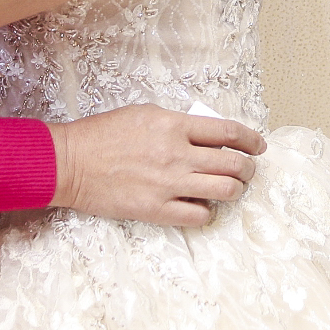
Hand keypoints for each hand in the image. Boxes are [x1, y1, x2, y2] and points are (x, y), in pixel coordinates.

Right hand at [47, 105, 265, 227]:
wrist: (70, 163)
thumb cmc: (103, 135)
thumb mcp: (145, 113)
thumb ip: (179, 123)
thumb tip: (207, 135)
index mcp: (175, 125)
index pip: (229, 131)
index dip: (251, 139)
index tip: (258, 145)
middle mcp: (177, 154)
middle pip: (234, 163)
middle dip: (248, 168)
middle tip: (247, 170)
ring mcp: (169, 184)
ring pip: (225, 190)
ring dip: (235, 190)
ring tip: (231, 188)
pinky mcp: (157, 209)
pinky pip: (200, 216)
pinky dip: (209, 211)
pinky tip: (203, 206)